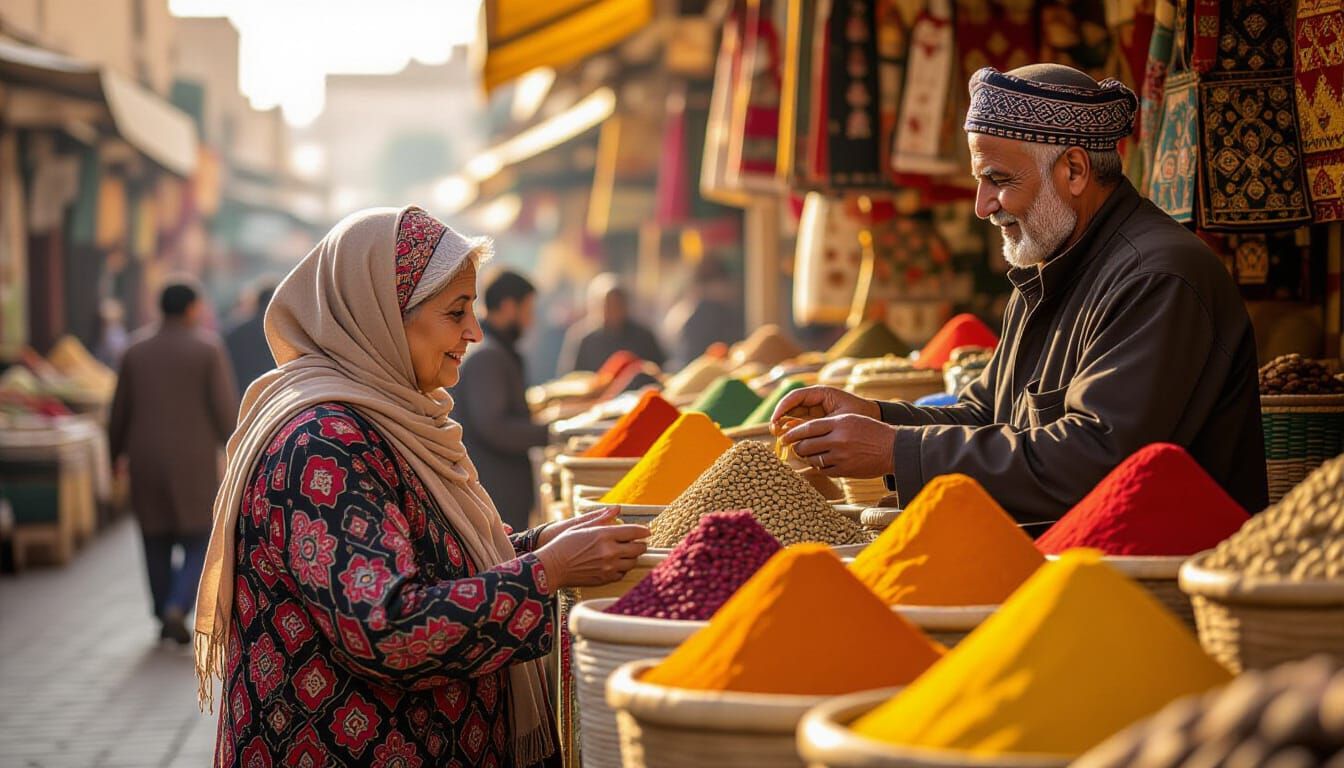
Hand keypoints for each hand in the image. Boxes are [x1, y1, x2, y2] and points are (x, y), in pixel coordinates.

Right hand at [535, 506, 648, 587]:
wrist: (552, 567)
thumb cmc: (564, 544)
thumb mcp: (581, 526)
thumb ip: (602, 517)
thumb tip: (617, 508)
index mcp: (604, 535)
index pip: (634, 531)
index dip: (643, 531)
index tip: (647, 531)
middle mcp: (609, 551)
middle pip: (638, 548)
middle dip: (641, 544)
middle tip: (639, 542)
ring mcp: (608, 567)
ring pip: (633, 562)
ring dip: (633, 556)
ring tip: (627, 553)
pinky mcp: (605, 578)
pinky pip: (622, 573)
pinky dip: (622, 568)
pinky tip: (616, 563)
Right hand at [770, 386, 880, 430]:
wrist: (874, 419)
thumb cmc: (859, 415)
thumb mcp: (839, 420)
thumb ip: (819, 425)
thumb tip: (799, 434)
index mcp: (821, 393)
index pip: (795, 396)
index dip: (782, 407)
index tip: (775, 419)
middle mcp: (815, 399)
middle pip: (792, 406)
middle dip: (781, 417)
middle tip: (773, 430)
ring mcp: (815, 409)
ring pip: (794, 416)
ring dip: (786, 425)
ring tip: (780, 437)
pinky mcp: (817, 420)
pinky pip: (802, 424)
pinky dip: (795, 432)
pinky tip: (791, 441)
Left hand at [778, 414, 896, 478]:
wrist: (893, 448)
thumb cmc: (872, 432)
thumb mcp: (851, 420)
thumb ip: (830, 425)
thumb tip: (807, 431)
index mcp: (839, 423)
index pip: (808, 428)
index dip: (793, 433)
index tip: (784, 436)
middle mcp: (838, 440)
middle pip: (806, 445)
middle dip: (797, 447)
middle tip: (795, 447)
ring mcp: (841, 457)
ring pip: (813, 459)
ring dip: (807, 458)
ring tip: (809, 455)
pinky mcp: (845, 470)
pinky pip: (824, 470)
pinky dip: (819, 467)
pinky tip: (822, 463)